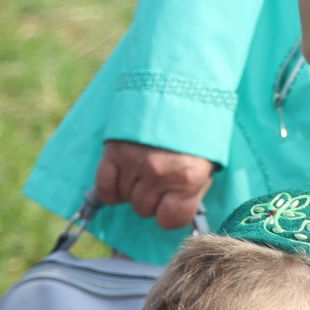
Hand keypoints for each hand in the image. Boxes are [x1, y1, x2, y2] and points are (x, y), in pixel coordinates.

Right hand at [93, 140, 214, 229]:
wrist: (178, 89)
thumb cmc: (194, 131)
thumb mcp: (204, 165)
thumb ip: (190, 192)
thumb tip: (174, 214)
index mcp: (187, 178)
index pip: (169, 220)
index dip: (169, 213)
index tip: (171, 202)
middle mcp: (160, 173)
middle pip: (143, 209)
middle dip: (150, 199)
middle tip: (158, 180)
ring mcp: (135, 162)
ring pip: (124, 198)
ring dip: (131, 190)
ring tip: (142, 170)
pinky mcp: (114, 151)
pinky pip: (105, 187)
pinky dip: (110, 189)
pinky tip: (121, 179)